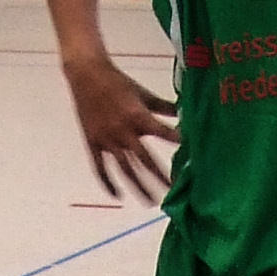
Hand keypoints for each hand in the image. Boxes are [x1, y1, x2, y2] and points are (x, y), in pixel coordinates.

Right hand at [65, 54, 178, 201]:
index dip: (175, 141)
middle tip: (173, 191)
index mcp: (137, 116)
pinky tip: (118, 195)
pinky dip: (108, 182)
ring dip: (138, 186)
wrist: (87, 74)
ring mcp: (107, 139)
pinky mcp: (93, 143)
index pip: (161, 133)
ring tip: (151, 201)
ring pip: (125, 169)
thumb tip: (184, 113)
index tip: (189, 153)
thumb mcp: (144, 94)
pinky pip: (100, 167)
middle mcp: (122, 131)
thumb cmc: (118, 82)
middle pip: (144, 160)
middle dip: (160, 177)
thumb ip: (164, 107)